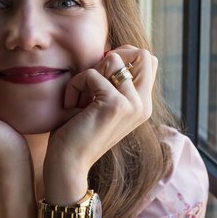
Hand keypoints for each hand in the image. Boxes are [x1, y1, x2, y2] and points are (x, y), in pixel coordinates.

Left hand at [43, 45, 157, 202]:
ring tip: (78, 96)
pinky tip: (71, 105)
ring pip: (112, 59)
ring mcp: (133, 104)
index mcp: (143, 105)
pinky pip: (91, 74)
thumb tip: (111, 53)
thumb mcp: (101, 103)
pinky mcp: (115, 104)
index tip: (100, 74)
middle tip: (92, 79)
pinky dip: (75, 85)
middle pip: (143, 54)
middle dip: (112, 56)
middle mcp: (143, 105)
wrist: (68, 164)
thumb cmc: (78, 132)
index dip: (123, 57)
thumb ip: (112, 82)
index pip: (148, 61)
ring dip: (87, 73)